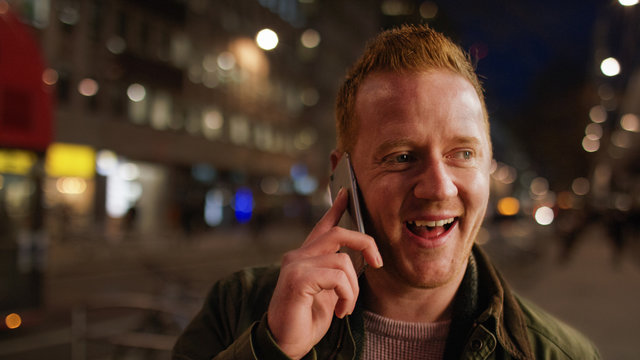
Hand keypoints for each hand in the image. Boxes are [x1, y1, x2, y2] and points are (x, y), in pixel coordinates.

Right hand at [266, 188, 381, 358]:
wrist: (283, 344)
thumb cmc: (304, 321)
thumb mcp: (327, 293)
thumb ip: (336, 273)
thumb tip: (357, 259)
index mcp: (304, 257)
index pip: (322, 226)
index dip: (336, 209)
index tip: (347, 194)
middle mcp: (297, 256)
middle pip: (338, 233)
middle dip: (366, 243)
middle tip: (378, 263)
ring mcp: (295, 265)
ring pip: (343, 260)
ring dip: (353, 288)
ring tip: (345, 307)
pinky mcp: (298, 278)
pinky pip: (337, 276)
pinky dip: (346, 295)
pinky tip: (339, 311)